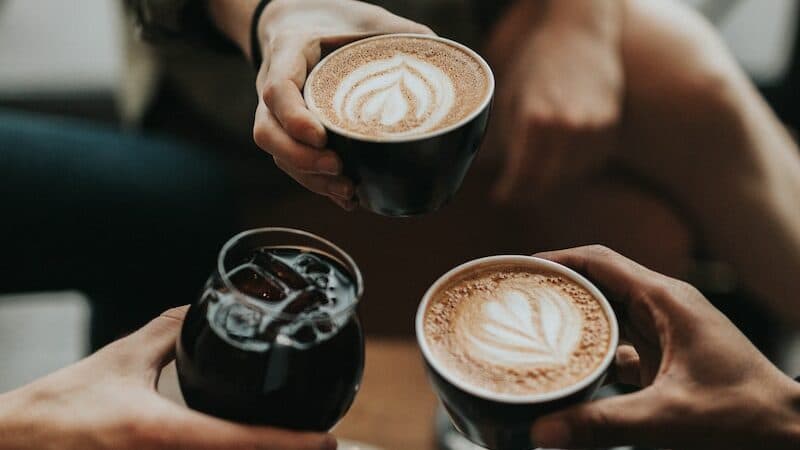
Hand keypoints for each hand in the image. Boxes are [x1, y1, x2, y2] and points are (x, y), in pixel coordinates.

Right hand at [0, 307, 336, 449]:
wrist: (18, 443)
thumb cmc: (63, 406)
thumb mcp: (122, 360)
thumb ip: (168, 333)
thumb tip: (200, 308)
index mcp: (161, 431)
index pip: (241, 442)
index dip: (290, 445)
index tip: (326, 442)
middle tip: (317, 448)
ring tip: (293, 449)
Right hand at [251, 0, 432, 209]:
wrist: (301, 18)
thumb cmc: (335, 18)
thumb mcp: (367, 18)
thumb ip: (401, 35)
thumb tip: (445, 58)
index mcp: (289, 52)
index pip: (277, 89)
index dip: (294, 118)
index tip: (322, 137)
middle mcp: (275, 86)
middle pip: (268, 133)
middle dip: (301, 160)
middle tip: (339, 169)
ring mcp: (279, 113)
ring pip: (278, 155)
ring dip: (311, 179)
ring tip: (349, 191)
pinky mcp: (290, 132)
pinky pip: (293, 164)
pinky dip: (318, 184)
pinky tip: (347, 198)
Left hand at [486, 0, 622, 201]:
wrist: (580, 35)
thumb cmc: (537, 64)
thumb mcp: (510, 97)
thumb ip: (503, 137)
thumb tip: (489, 171)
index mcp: (537, 118)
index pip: (523, 175)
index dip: (510, 191)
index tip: (500, 196)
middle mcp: (568, 126)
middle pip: (547, 181)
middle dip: (527, 191)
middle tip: (514, 192)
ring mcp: (594, 128)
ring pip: (570, 176)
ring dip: (551, 181)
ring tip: (535, 175)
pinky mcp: (610, 127)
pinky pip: (590, 163)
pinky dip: (574, 168)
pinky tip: (559, 159)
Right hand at [530, 246, 799, 448]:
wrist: (789, 432)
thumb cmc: (745, 416)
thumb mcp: (669, 418)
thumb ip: (604, 424)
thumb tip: (543, 431)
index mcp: (666, 300)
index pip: (600, 261)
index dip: (557, 259)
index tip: (520, 268)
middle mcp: (664, 307)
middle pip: (599, 281)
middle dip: (557, 287)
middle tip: (516, 298)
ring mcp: (668, 332)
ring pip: (608, 312)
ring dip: (574, 318)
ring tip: (534, 328)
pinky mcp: (668, 357)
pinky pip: (620, 344)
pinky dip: (593, 351)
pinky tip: (572, 371)